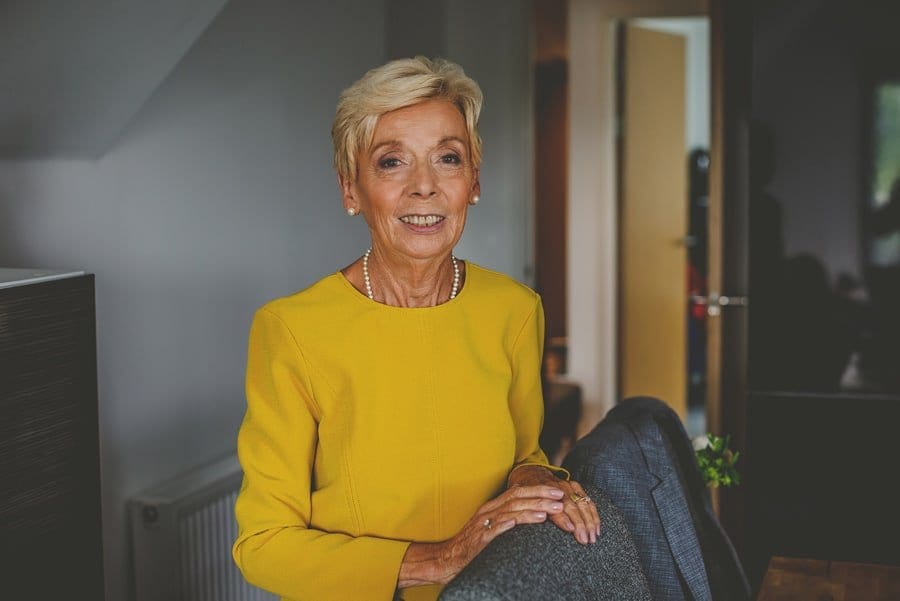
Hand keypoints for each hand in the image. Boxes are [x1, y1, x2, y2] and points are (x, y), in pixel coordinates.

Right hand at [398, 484, 565, 586]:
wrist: (447, 559)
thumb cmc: (473, 545)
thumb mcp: (492, 527)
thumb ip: (508, 518)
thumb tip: (532, 512)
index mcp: (493, 506)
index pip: (518, 492)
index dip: (538, 490)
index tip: (558, 491)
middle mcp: (489, 511)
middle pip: (517, 498)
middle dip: (541, 496)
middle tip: (560, 497)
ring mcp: (484, 524)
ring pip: (511, 511)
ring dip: (533, 510)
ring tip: (551, 512)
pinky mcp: (480, 539)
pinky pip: (496, 529)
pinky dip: (510, 524)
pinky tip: (524, 523)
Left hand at [507, 465, 600, 544]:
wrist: (530, 475)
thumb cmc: (525, 496)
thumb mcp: (522, 503)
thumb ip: (527, 513)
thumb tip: (523, 530)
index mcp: (542, 491)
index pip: (554, 506)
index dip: (564, 519)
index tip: (572, 531)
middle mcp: (556, 487)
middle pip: (572, 506)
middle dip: (581, 524)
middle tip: (586, 540)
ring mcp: (567, 486)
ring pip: (583, 504)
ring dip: (590, 522)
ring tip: (593, 538)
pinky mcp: (575, 486)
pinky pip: (588, 501)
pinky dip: (594, 515)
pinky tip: (596, 528)